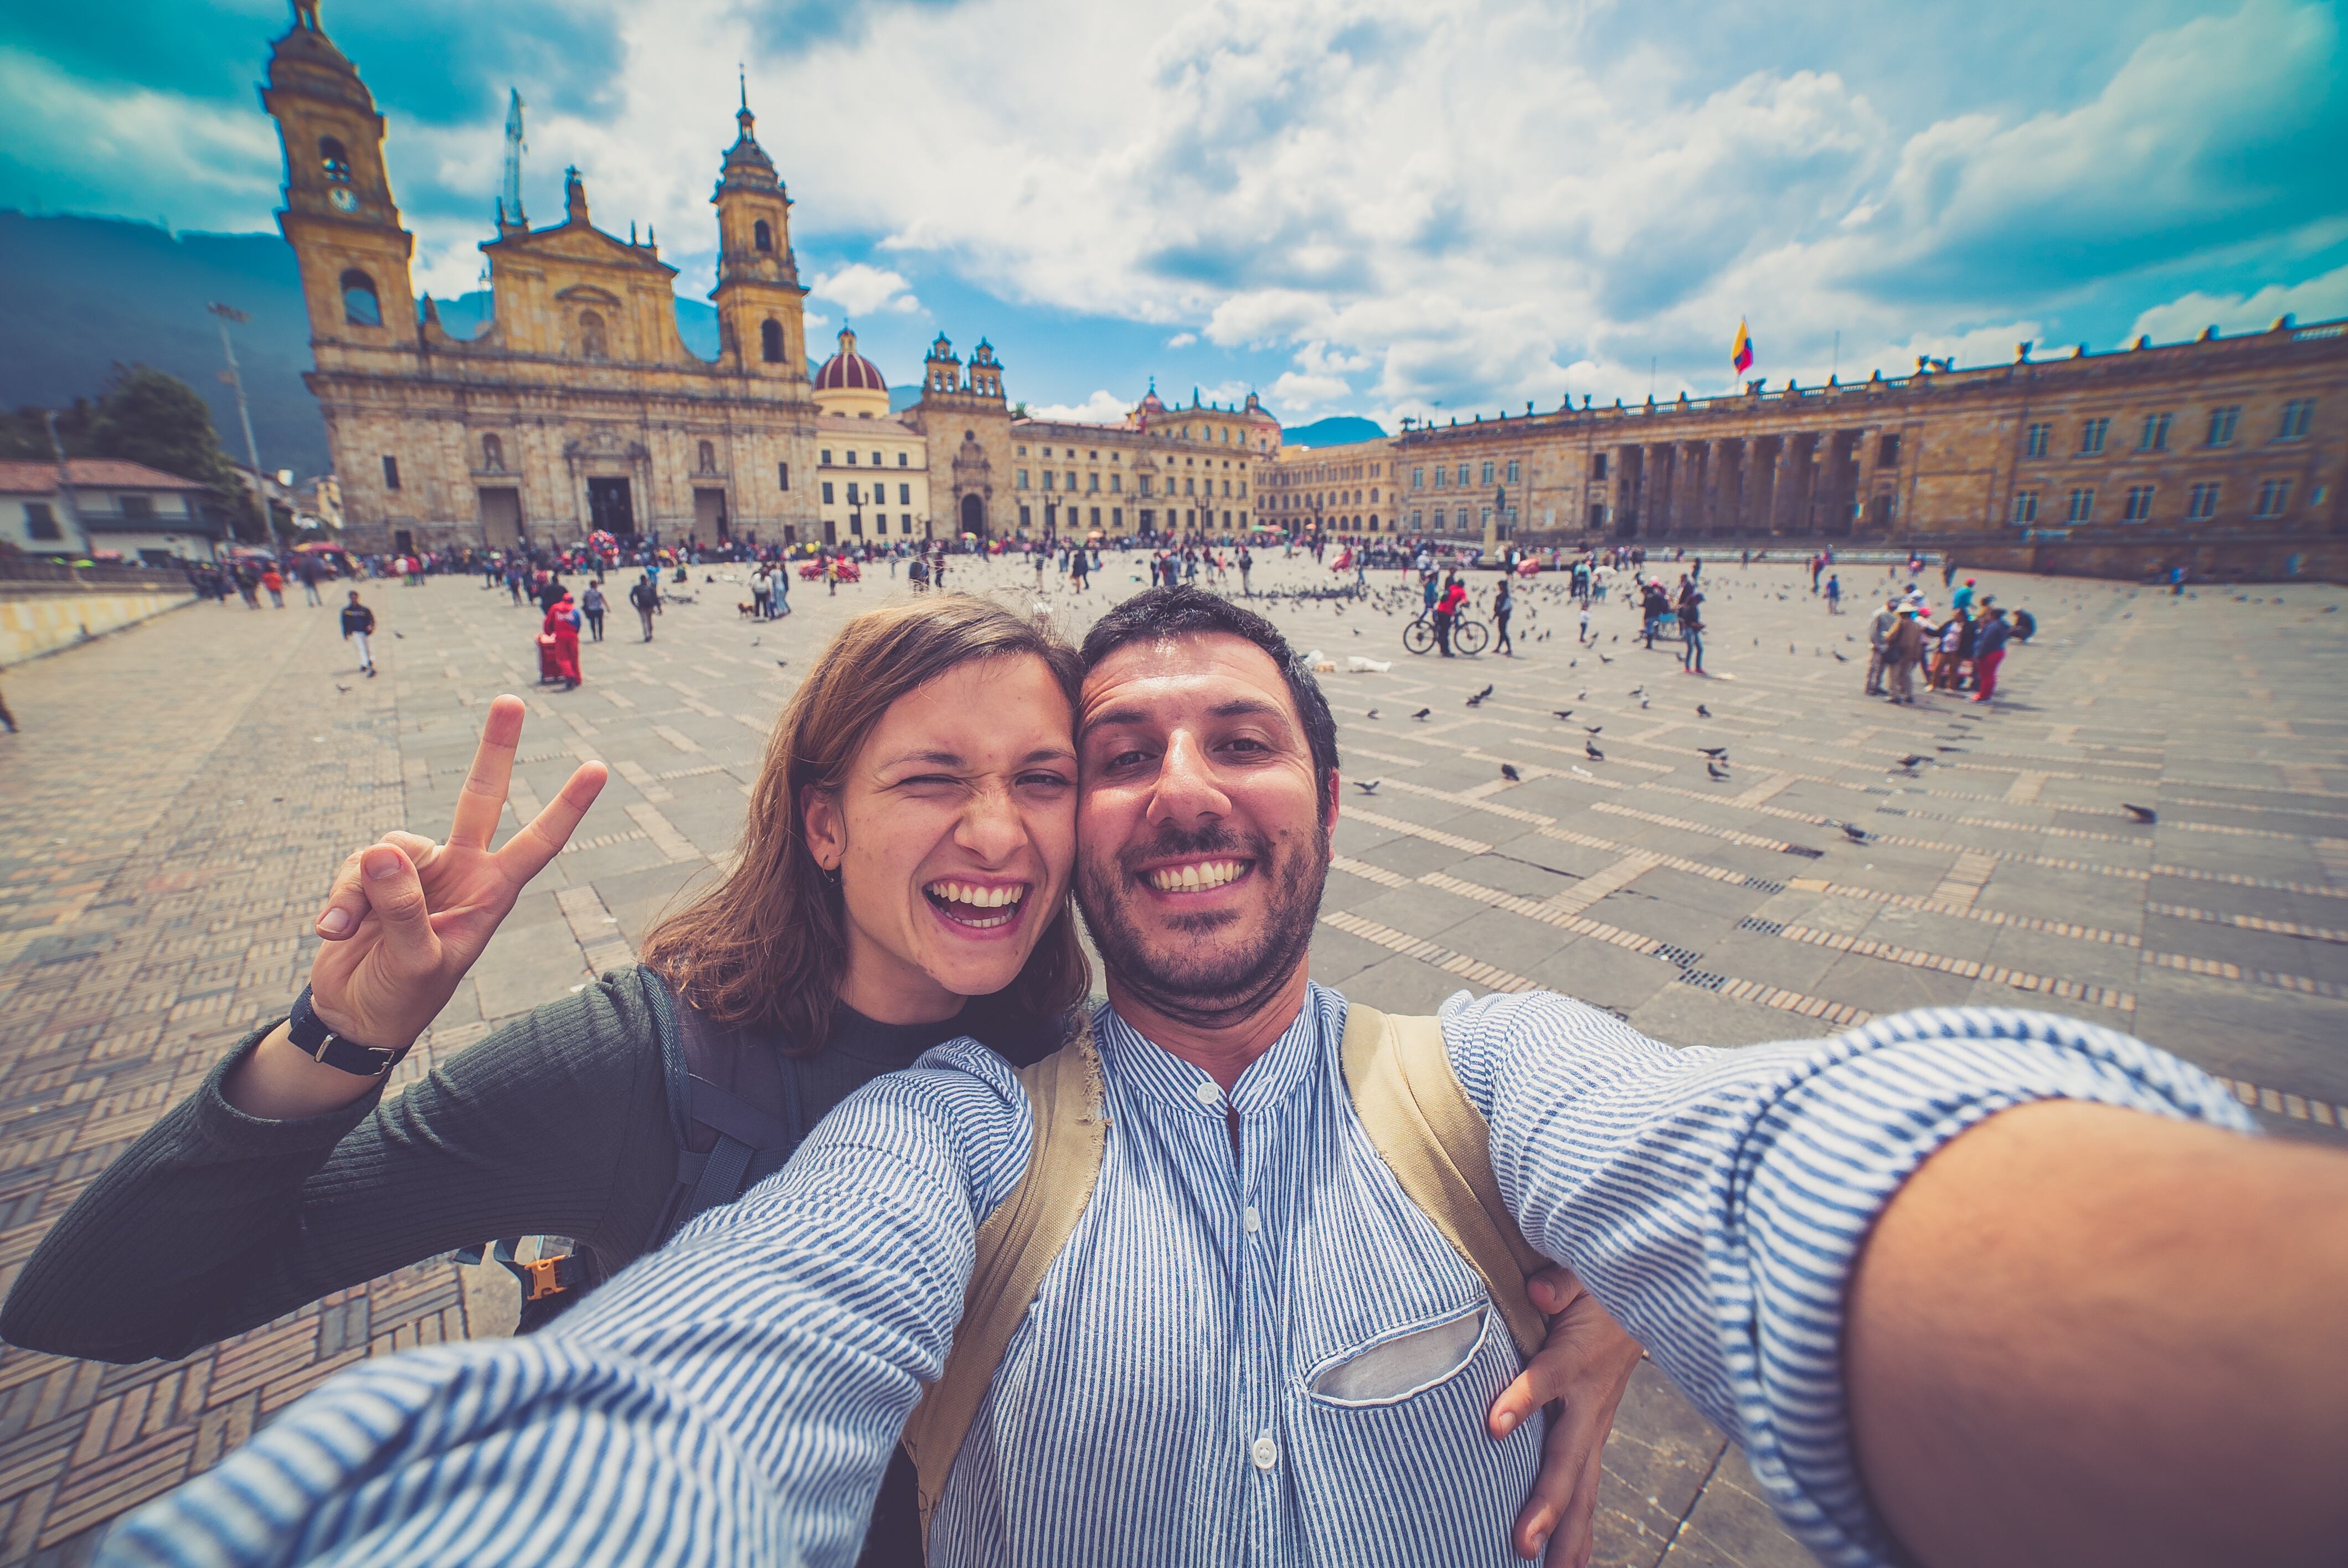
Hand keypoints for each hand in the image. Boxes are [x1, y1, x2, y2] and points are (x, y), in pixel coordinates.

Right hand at [307, 695, 605, 1053]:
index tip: (599, 768)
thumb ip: (401, 909)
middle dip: (495, 749)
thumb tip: (382, 853)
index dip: (566, 807)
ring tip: (351, 933)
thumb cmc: (401, 997)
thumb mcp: (413, 962)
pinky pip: (354, 868)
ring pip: (388, 847)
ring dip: (362, 890)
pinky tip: (333, 933)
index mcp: (490, 893)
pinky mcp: (372, 877)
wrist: (355, 1016)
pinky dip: (339, 899)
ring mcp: (417, 871)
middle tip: (512, 700)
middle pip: (480, 798)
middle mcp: (460, 871)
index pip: (537, 843)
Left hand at [1489, 1265, 1645, 1566]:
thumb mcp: (1582, 1274)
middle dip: (1547, 1503)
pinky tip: (1569, 1565)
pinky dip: (1581, 1529)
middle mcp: (1589, 1400)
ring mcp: (1595, 1424)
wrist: (1642, 1299)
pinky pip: (1587, 1488)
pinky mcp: (1594, 1436)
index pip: (1547, 1379)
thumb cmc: (1598, 1287)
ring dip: (1566, 1533)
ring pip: (1582, 1486)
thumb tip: (1538, 1292)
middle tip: (1522, 1544)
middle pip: (1568, 1457)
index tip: (1493, 1425)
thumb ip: (1561, 1284)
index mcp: (1577, 1356)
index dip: (1523, 1398)